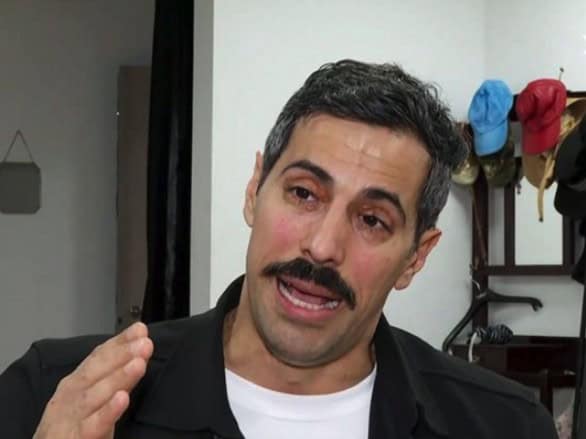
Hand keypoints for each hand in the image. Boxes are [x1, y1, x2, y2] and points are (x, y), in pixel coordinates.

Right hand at [33, 322, 152, 438]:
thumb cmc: (72, 428)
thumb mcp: (91, 399)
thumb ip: (113, 379)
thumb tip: (137, 356)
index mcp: (76, 383)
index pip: (99, 357)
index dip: (119, 342)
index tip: (140, 330)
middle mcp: (70, 395)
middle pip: (96, 371)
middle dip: (121, 355)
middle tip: (144, 343)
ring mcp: (69, 416)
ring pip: (95, 395)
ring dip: (118, 377)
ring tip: (138, 364)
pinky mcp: (72, 438)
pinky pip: (92, 425)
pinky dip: (107, 411)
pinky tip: (122, 399)